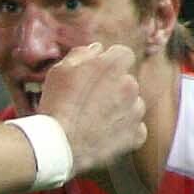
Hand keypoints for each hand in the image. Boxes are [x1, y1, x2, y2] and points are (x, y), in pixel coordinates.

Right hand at [34, 43, 146, 173]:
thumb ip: (82, 54)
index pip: (123, 54)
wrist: (60, 144)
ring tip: (96, 120)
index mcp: (113, 65)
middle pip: (127, 81)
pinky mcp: (136, 134)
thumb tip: (98, 49)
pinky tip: (104, 134)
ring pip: (133, 104)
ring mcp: (136, 111)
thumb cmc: (57, 105)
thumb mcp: (60, 70)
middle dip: (114, 87)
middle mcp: (130, 85)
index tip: (98, 73)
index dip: (110, 63)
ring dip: (120, 109)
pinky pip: (135, 128)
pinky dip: (124, 130)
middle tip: (91, 101)